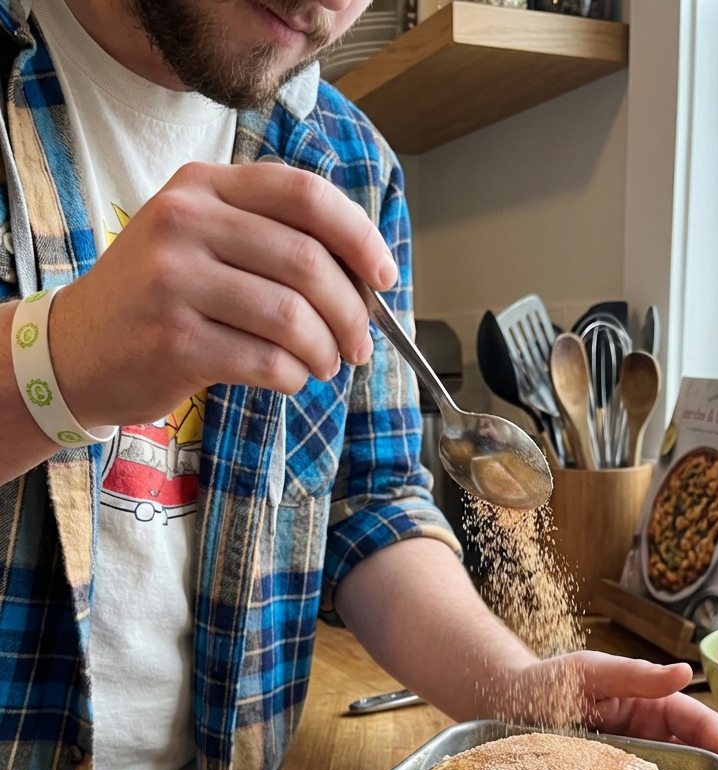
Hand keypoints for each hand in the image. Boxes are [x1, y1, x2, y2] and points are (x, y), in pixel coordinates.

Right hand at [48, 161, 396, 430]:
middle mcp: (186, 222)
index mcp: (203, 186)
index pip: (304, 195)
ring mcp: (176, 282)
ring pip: (292, 316)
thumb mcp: (200, 239)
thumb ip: (270, 239)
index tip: (384, 276)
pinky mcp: (175, 342)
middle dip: (352, 312)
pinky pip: (267, 361)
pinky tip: (290, 379)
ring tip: (325, 365)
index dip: (358, 236)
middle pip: (308, 262)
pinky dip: (294, 377)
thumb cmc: (158, 298)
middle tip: (359, 343)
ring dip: (326, 351)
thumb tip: (365, 277)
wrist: (78, 349)